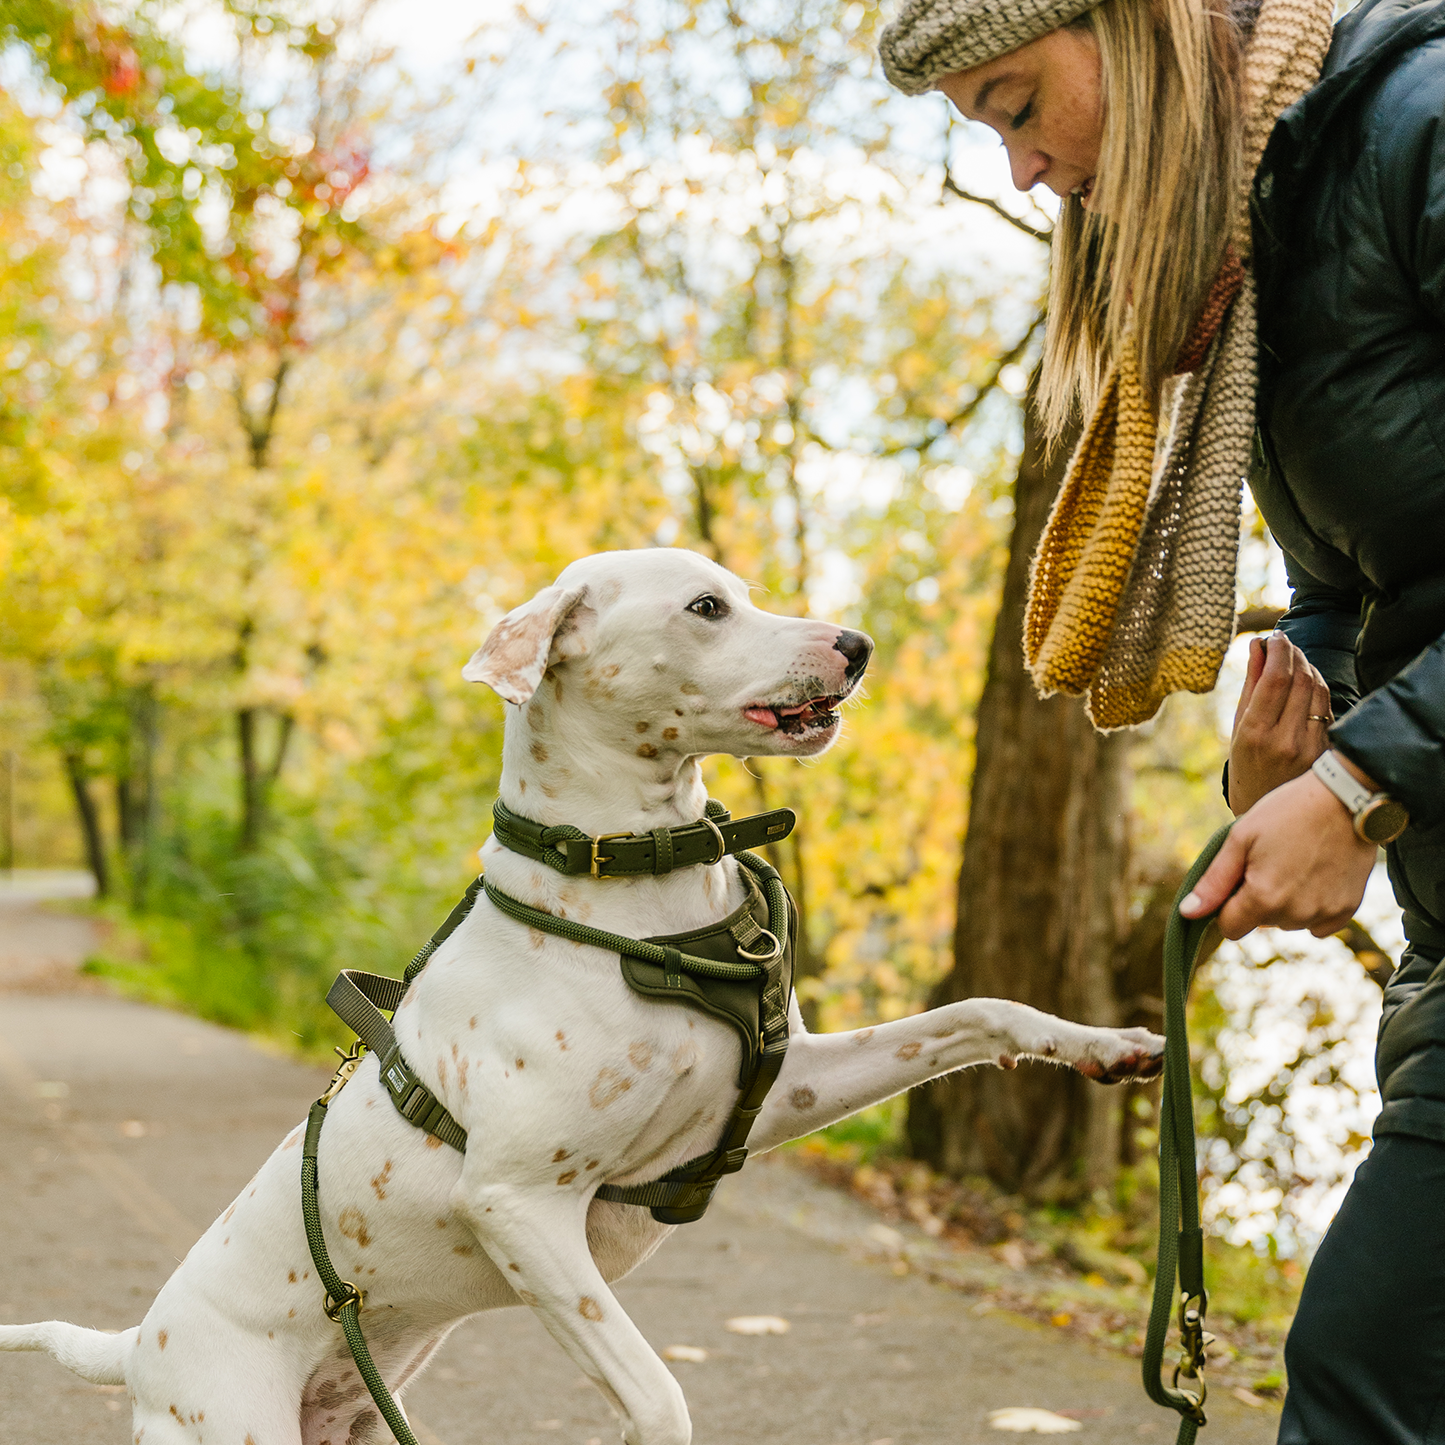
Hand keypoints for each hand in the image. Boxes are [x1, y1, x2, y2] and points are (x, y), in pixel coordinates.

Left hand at [1181, 769, 1376, 938]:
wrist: (1345, 797)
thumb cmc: (1287, 812)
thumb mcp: (1241, 838)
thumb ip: (1214, 881)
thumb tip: (1188, 913)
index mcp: (1263, 898)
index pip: (1230, 928)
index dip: (1226, 906)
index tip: (1237, 879)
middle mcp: (1295, 914)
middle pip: (1260, 924)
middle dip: (1257, 899)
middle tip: (1270, 861)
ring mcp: (1324, 914)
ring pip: (1289, 922)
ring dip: (1286, 903)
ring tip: (1295, 863)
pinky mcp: (1348, 910)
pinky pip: (1318, 924)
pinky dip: (1313, 906)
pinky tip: (1316, 876)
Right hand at [1228, 632, 1333, 815]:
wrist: (1266, 809)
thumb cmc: (1246, 765)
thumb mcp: (1238, 727)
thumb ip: (1250, 685)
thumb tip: (1257, 646)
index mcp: (1255, 733)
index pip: (1276, 679)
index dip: (1279, 651)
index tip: (1275, 636)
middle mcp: (1285, 740)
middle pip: (1300, 680)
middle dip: (1293, 654)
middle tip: (1284, 642)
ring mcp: (1310, 746)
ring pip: (1318, 690)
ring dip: (1308, 667)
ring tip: (1295, 658)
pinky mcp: (1326, 750)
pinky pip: (1327, 707)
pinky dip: (1317, 687)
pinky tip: (1306, 682)